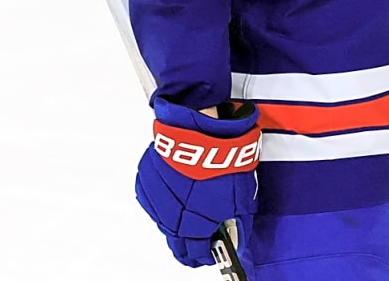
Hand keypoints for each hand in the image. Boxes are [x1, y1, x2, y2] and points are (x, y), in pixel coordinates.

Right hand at [134, 98, 259, 266]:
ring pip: (165, 222)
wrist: (201, 132)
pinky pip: (156, 201)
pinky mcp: (146, 184)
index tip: (209, 255)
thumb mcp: (242, 197)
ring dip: (177, 221)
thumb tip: (237, 238)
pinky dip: (167, 200)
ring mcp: (155, 202)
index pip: (195, 255)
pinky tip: (180, 191)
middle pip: (177, 243)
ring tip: (192, 211)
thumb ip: (237, 222)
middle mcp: (170, 219)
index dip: (205, 257)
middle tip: (200, 242)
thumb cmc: (223, 162)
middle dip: (190, 245)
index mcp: (193, 227)